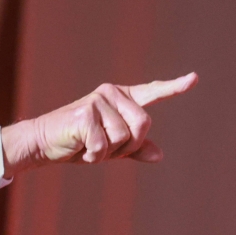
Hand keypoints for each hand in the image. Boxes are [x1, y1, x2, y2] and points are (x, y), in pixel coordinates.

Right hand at [0, 73, 197, 177]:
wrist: (42, 143)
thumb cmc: (76, 143)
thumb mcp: (109, 146)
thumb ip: (134, 148)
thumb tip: (159, 155)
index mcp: (120, 98)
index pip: (152, 92)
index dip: (174, 87)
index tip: (194, 79)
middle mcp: (110, 94)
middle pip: (143, 124)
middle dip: (128, 145)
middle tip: (104, 148)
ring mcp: (97, 101)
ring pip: (123, 137)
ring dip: (107, 152)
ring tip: (89, 147)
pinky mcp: (85, 115)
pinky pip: (104, 144)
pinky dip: (94, 155)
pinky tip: (80, 149)